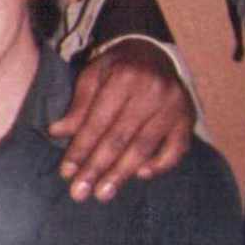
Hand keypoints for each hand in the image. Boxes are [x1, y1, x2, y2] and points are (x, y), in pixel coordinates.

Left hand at [49, 38, 193, 202]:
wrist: (151, 50)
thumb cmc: (115, 66)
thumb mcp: (92, 76)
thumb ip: (78, 105)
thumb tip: (56, 132)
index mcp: (123, 78)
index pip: (98, 122)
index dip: (81, 148)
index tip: (66, 172)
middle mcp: (151, 92)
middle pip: (120, 138)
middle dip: (97, 168)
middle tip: (80, 192)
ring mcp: (173, 106)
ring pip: (144, 147)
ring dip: (122, 174)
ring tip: (103, 193)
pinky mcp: (188, 117)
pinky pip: (176, 149)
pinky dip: (160, 165)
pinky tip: (140, 175)